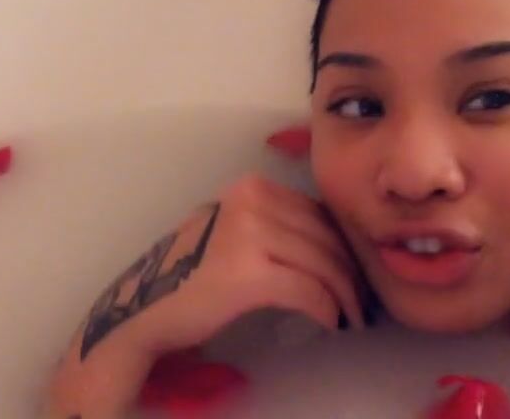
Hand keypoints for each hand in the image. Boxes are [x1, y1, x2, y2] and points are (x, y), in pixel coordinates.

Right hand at [82, 174, 367, 360]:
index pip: (318, 213)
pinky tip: (331, 323)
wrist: (146, 307)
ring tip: (352, 316)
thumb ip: (276, 224)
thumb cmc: (191, 275)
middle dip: (350, 272)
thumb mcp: (235, 230)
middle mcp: (251, 199)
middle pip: (325, 236)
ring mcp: (249, 232)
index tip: (356, 273)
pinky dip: (327, 309)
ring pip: (323, 264)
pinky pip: (308, 290)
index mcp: (252, 186)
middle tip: (363, 301)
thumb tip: (333, 241)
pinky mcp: (249, 272)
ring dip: (345, 295)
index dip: (344, 246)